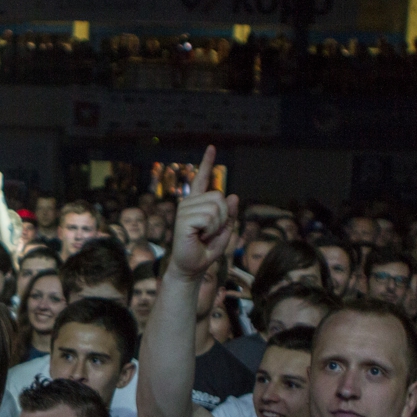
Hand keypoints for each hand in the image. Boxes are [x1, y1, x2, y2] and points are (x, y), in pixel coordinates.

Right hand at [168, 146, 237, 281]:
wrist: (191, 268)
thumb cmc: (205, 251)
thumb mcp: (224, 232)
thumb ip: (229, 215)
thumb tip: (233, 196)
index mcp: (197, 204)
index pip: (202, 179)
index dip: (207, 163)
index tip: (212, 148)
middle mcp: (188, 203)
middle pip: (220, 198)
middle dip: (223, 217)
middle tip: (209, 232)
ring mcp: (184, 210)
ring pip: (217, 208)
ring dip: (217, 225)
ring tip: (203, 235)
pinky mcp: (183, 219)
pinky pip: (209, 217)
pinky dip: (211, 229)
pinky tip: (199, 236)